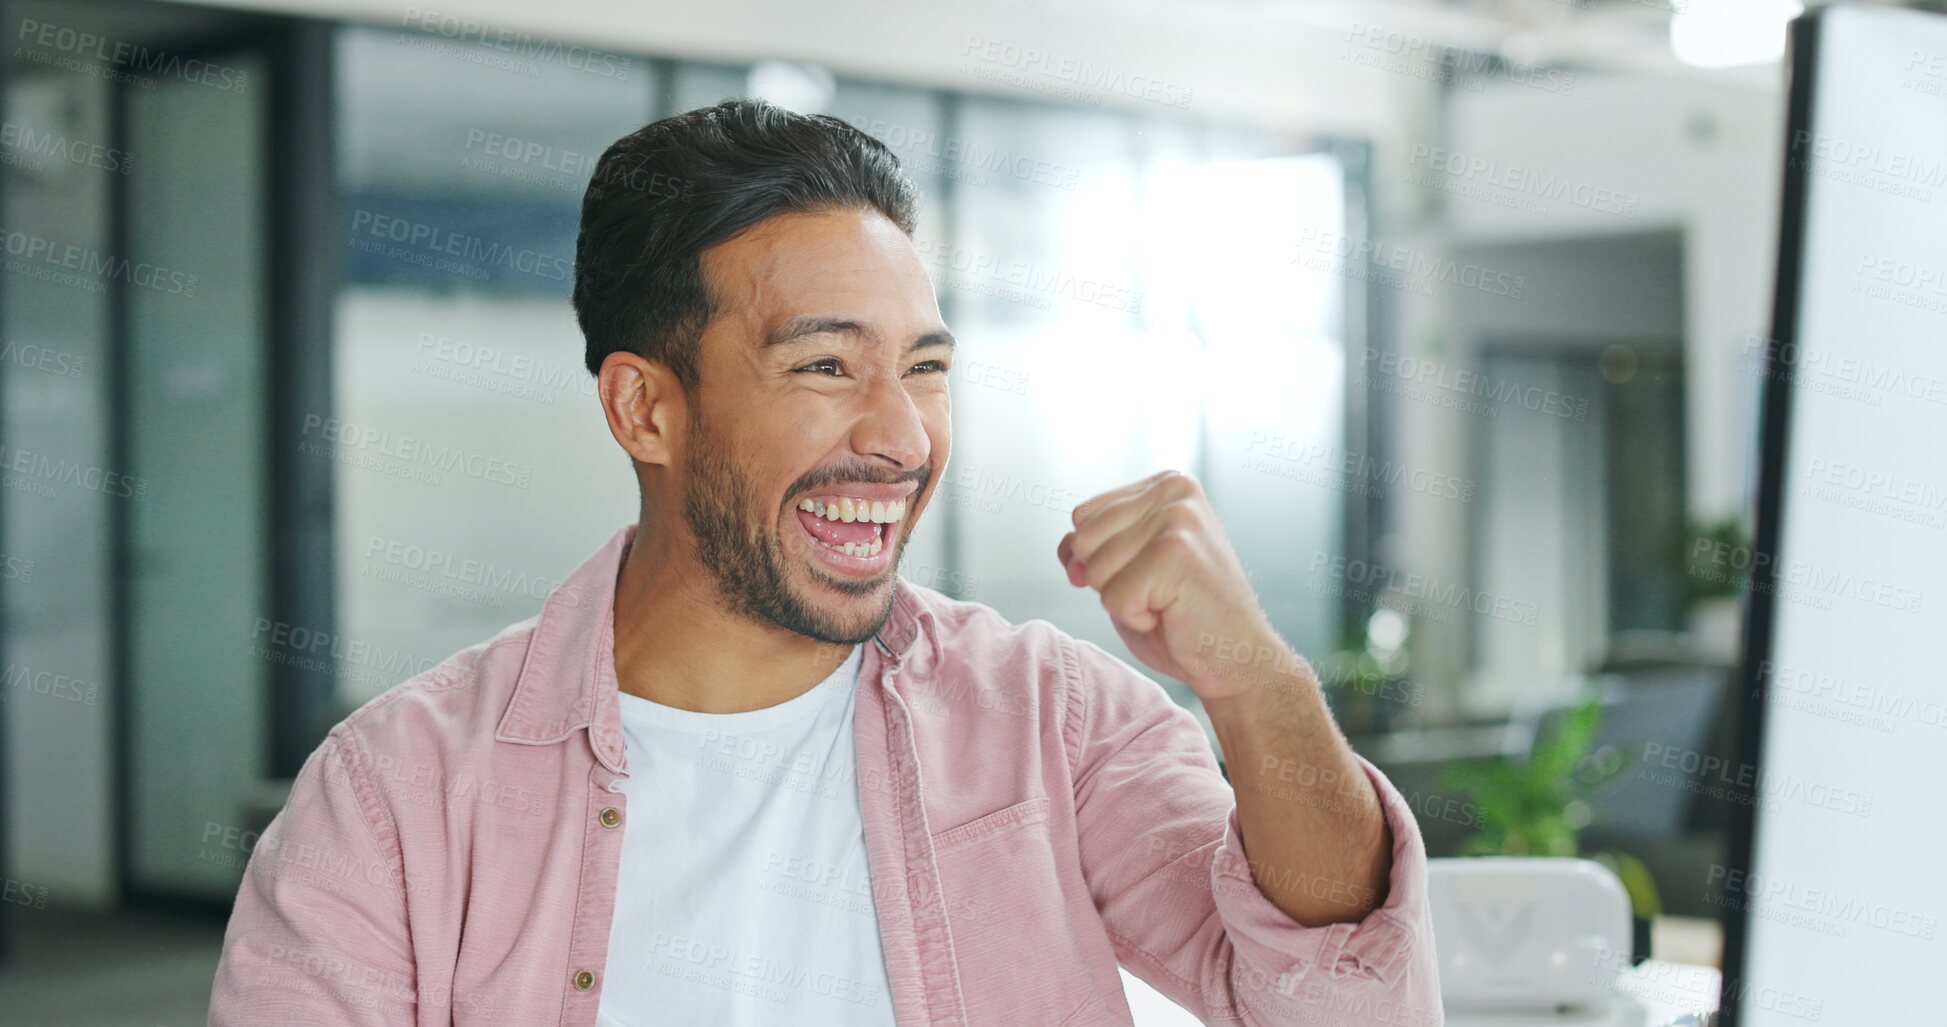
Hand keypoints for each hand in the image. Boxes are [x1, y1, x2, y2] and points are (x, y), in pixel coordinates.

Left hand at [1055, 470, 1285, 704]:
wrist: (1236, 657)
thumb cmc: (1183, 615)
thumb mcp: (1127, 570)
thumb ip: (1091, 546)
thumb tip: (1068, 548)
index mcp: (1166, 484)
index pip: (1083, 516)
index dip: (1101, 559)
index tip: (1150, 573)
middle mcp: (1174, 492)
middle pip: (1083, 540)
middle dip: (1110, 579)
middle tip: (1160, 591)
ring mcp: (1177, 520)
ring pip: (1095, 569)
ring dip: (1124, 600)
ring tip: (1168, 601)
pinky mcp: (1175, 555)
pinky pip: (1113, 597)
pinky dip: (1136, 618)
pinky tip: (1173, 613)